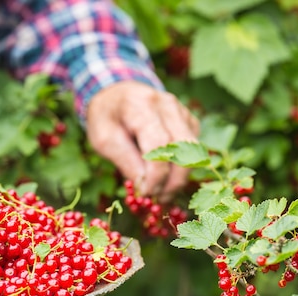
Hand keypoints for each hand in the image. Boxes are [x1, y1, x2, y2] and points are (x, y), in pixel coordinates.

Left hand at [85, 80, 199, 202]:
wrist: (115, 93)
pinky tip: (165, 175)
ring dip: (180, 177)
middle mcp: (167, 104)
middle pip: (184, 149)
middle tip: (158, 199)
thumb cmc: (106, 118)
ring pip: (193, 150)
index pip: (160, 144)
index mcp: (142, 106)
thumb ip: (125, 161)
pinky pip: (192, 148)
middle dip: (173, 180)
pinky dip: (182, 166)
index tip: (147, 194)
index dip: (157, 175)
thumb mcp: (104, 140)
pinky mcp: (188, 119)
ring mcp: (181, 110)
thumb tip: (146, 187)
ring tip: (162, 193)